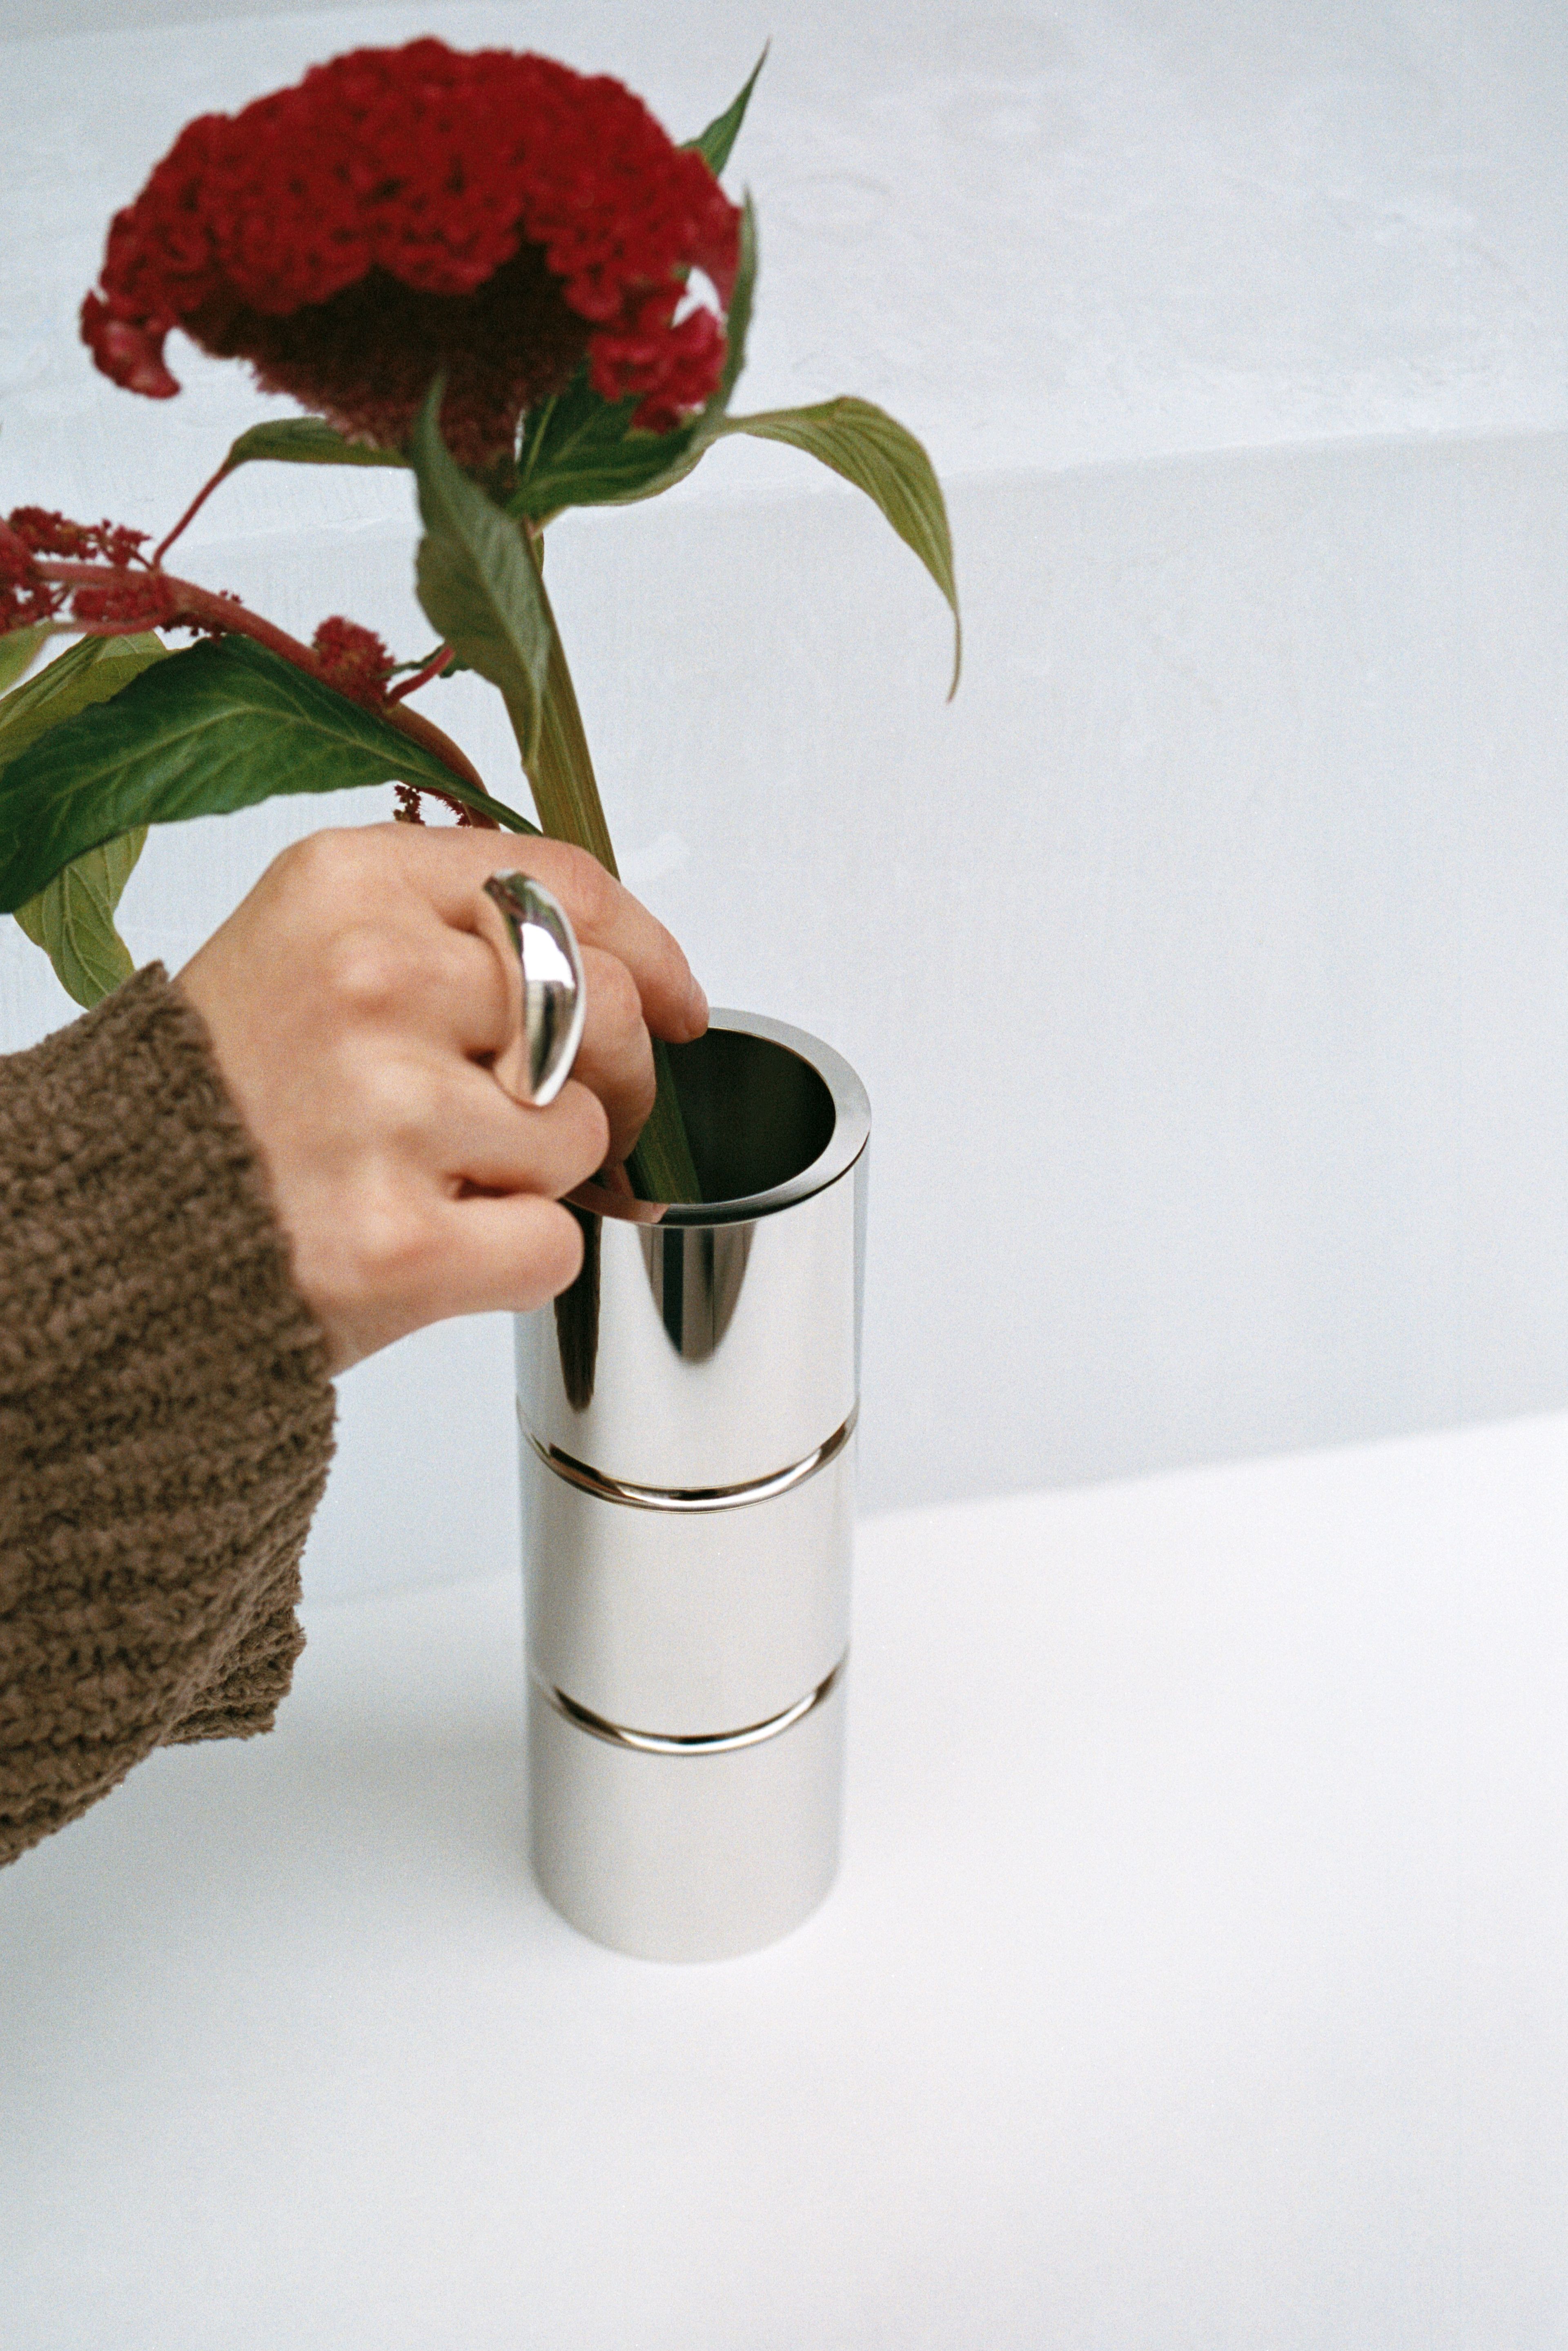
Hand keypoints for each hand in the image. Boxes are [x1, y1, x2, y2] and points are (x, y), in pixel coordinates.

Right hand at [175, 823, 707, 1372]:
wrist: (108, 1233)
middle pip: (604, 1011)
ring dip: (542, 1177)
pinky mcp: (399, 1244)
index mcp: (347, 888)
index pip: (564, 887)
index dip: (648, 950)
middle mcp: (367, 983)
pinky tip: (439, 1250)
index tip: (676, 1002)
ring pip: (581, 1137)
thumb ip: (448, 931)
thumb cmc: (225, 1098)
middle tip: (580, 1121)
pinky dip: (518, 1262)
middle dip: (621, 1078)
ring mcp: (384, 1115)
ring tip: (444, 1184)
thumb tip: (621, 968)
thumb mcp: (310, 951)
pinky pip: (553, 1245)